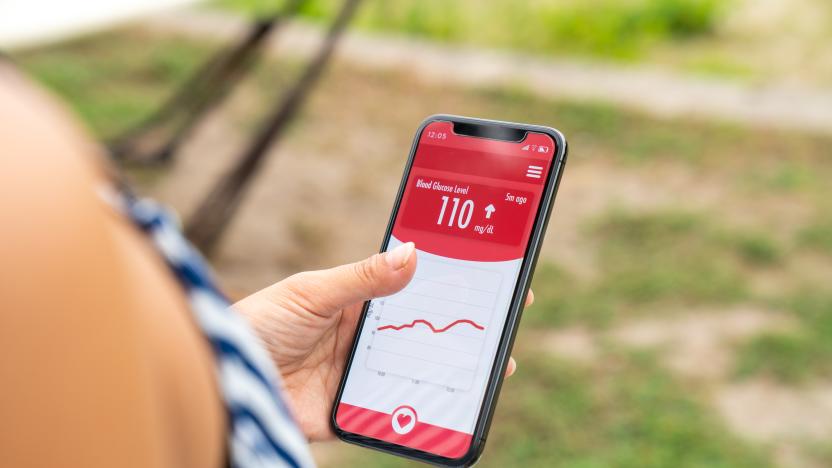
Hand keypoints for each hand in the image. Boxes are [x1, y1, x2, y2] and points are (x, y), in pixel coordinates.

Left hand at [234, 242, 532, 440]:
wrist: (225, 374)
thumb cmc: (262, 322)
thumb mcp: (313, 292)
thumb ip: (362, 278)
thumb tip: (412, 253)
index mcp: (361, 300)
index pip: (418, 287)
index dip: (455, 282)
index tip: (495, 274)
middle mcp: (369, 336)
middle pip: (427, 331)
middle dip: (467, 329)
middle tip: (506, 325)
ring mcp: (364, 374)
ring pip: (420, 370)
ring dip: (455, 370)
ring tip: (493, 367)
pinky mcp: (355, 410)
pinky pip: (396, 412)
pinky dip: (423, 411)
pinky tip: (452, 407)